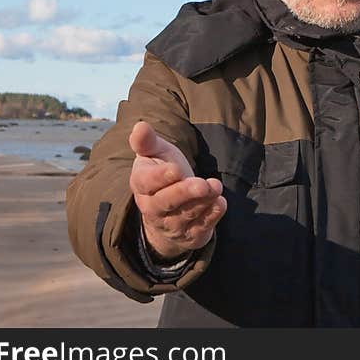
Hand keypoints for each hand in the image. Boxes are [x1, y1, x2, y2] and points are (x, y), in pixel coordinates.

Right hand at [128, 121, 226, 260]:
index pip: (147, 183)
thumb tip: (139, 125)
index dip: (160, 177)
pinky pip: (201, 227)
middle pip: (166, 203)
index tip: (175, 169)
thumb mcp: (155, 155)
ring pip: (187, 214)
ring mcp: (172, 224)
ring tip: (216, 186)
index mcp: (142, 185)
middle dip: (185, 193)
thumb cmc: (163, 176)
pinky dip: (212, 216)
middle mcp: (154, 208)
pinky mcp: (191, 234)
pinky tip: (220, 202)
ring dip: (203, 202)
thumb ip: (148, 142)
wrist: (168, 214)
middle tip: (202, 184)